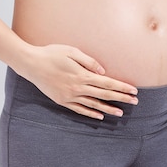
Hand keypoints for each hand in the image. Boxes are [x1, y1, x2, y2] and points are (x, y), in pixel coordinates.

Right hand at [18, 44, 138, 119]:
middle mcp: (77, 88)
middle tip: (135, 101)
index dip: (122, 87)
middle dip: (121, 98)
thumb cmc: (51, 54)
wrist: (31, 64)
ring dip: (108, 109)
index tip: (133, 90)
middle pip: (104, 94)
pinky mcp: (62, 101)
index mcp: (82, 75)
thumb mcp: (71, 51)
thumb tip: (103, 71)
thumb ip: (89, 61)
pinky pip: (79, 109)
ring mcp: (69, 96)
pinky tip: (99, 115)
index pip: (107, 83)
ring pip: (93, 104)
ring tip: (121, 113)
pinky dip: (91, 112)